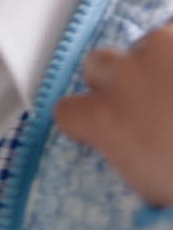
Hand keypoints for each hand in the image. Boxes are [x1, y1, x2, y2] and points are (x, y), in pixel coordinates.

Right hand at [56, 22, 172, 207]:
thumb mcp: (154, 187)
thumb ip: (130, 158)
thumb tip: (134, 151)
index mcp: (106, 120)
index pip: (67, 111)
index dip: (85, 118)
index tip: (103, 126)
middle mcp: (128, 75)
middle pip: (98, 63)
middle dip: (118, 78)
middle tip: (150, 100)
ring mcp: (168, 45)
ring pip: (153, 41)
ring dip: (167, 61)